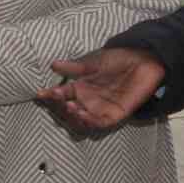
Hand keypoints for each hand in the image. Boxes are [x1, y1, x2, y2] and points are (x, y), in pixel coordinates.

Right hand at [38, 48, 165, 130]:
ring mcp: (100, 109)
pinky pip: (100, 123)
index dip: (50, 95)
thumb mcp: (93, 62)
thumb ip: (75, 67)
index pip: (60, 95)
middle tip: (57, 100)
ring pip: (81, 120)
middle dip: (60, 108)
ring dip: (73, 117)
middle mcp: (87, 101)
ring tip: (70, 107)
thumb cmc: (117, 59)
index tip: (40, 93)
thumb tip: (54, 65)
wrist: (143, 60)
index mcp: (79, 88)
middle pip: (68, 111)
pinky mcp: (116, 114)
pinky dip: (90, 121)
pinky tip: (83, 115)